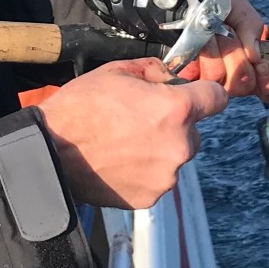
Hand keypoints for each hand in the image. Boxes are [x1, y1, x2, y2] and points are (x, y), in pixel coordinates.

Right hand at [38, 58, 226, 208]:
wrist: (50, 151)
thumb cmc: (81, 107)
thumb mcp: (118, 69)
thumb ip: (153, 70)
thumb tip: (168, 76)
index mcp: (176, 109)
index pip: (218, 98)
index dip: (205, 93)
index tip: (194, 94)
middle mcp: (179, 145)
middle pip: (195, 130)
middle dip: (176, 123)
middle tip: (142, 117)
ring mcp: (166, 176)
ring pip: (176, 155)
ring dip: (161, 147)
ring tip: (125, 140)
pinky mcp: (150, 198)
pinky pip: (158, 177)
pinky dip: (146, 169)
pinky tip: (120, 158)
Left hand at [179, 0, 268, 103]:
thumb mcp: (235, 2)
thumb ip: (251, 24)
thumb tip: (256, 56)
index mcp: (246, 59)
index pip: (267, 87)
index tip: (262, 64)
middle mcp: (227, 71)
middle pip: (243, 84)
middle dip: (237, 57)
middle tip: (227, 35)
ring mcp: (204, 74)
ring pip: (219, 79)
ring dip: (216, 51)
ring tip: (208, 33)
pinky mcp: (182, 73)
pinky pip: (195, 77)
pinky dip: (199, 55)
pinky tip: (197, 42)